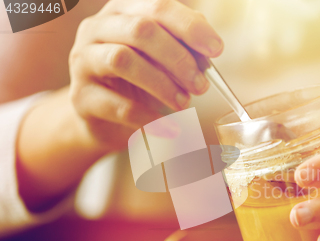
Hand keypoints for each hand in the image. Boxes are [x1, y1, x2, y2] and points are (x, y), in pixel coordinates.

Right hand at [69, 0, 222, 148]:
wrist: (103, 117)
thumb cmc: (138, 82)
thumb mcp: (162, 60)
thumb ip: (183, 50)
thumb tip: (207, 54)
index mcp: (123, 11)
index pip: (158, 6)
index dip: (190, 27)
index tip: (216, 50)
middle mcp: (97, 28)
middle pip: (140, 30)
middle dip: (178, 58)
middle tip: (201, 85)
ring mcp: (83, 60)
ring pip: (123, 60)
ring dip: (162, 84)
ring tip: (185, 103)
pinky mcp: (80, 96)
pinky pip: (117, 105)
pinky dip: (149, 117)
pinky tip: (169, 127)